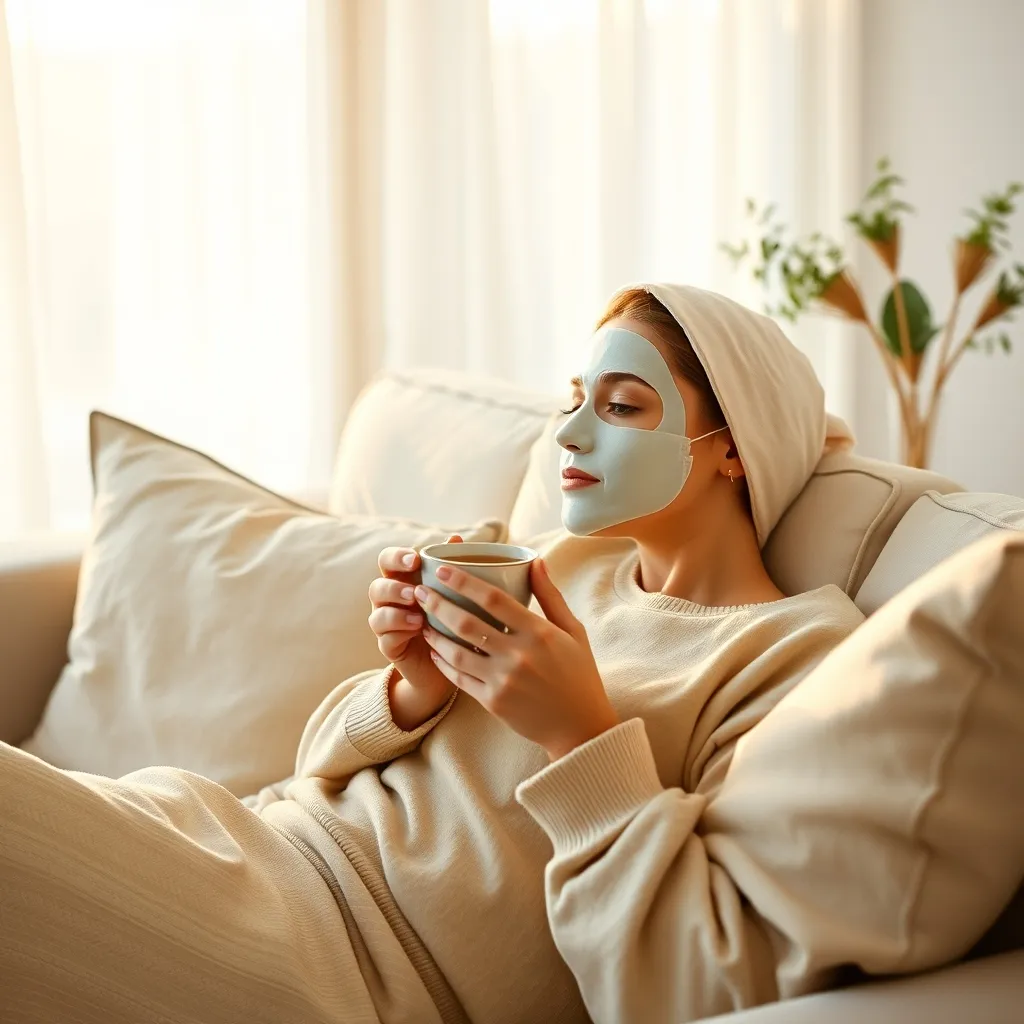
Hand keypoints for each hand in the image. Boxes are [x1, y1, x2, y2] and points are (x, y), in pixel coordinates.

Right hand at [368, 535, 462, 706]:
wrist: (451, 660)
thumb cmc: (452, 618)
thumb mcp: (454, 592)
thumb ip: (450, 566)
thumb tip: (455, 539)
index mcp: (402, 580)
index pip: (387, 560)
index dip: (396, 557)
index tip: (415, 559)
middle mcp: (389, 601)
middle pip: (376, 586)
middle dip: (394, 587)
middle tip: (415, 591)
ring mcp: (386, 625)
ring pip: (377, 614)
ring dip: (396, 612)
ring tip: (419, 613)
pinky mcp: (389, 646)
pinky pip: (385, 637)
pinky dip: (399, 631)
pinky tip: (418, 629)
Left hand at [415, 558, 619, 760]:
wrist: (579, 726)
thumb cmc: (578, 673)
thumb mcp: (572, 630)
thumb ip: (550, 595)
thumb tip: (536, 561)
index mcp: (538, 632)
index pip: (493, 599)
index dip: (464, 582)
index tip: (443, 570)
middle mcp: (518, 655)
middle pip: (467, 623)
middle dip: (438, 604)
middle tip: (420, 591)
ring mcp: (503, 680)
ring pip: (456, 652)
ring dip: (434, 634)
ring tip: (421, 620)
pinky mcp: (493, 701)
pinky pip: (460, 678)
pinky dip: (444, 663)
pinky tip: (435, 650)